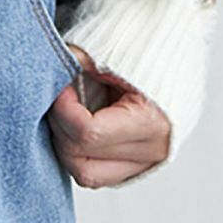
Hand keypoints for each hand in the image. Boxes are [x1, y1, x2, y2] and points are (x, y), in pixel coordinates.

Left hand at [47, 44, 170, 186]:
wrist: (176, 52)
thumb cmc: (144, 48)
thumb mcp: (111, 49)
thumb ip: (77, 61)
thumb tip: (47, 72)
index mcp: (150, 121)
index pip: (87, 133)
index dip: (63, 110)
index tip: (60, 89)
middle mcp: (152, 151)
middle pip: (80, 160)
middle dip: (59, 128)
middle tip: (60, 99)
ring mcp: (146, 164)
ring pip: (86, 175)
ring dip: (67, 145)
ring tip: (69, 113)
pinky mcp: (138, 167)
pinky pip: (97, 173)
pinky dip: (80, 152)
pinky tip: (78, 126)